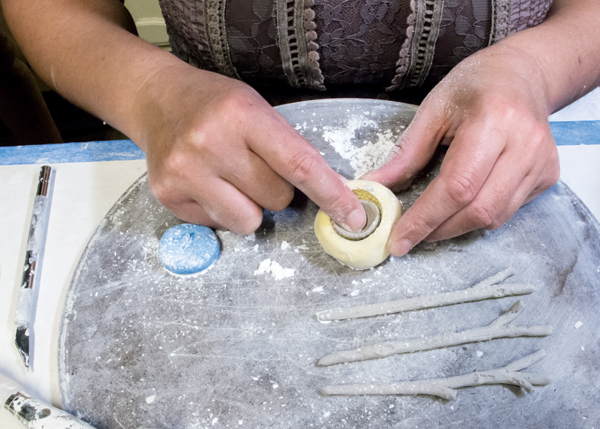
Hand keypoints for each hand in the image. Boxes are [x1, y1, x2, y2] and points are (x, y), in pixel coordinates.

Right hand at [131, 64, 365, 233]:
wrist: (155, 99)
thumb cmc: (214, 103)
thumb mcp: (255, 108)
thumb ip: (286, 149)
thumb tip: (325, 196)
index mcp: (242, 115)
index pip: (299, 164)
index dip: (331, 194)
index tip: (353, 217)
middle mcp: (211, 143)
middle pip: (277, 199)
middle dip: (277, 191)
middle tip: (255, 167)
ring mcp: (185, 172)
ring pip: (248, 221)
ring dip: (250, 207)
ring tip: (231, 179)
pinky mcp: (168, 195)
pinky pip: (220, 225)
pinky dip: (223, 210)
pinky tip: (208, 184)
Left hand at [363, 44, 559, 255]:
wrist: (522, 74)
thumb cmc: (475, 86)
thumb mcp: (434, 110)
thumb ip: (406, 152)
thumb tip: (376, 185)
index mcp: (494, 120)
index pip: (457, 186)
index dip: (425, 219)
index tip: (399, 240)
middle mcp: (525, 145)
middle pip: (479, 209)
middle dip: (439, 230)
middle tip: (410, 235)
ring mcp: (542, 162)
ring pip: (496, 217)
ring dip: (457, 227)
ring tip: (433, 221)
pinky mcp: (548, 175)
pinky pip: (509, 211)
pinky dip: (479, 216)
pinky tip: (463, 203)